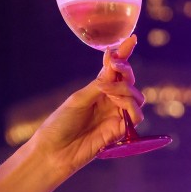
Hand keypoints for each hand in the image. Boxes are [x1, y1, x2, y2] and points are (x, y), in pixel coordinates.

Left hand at [29, 35, 145, 174]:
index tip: (131, 40)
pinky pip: (136, 115)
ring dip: (126, 90)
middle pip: (129, 82)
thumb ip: (99, 85)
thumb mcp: (77, 100)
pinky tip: (118, 107)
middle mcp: (108, 101)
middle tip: (115, 66)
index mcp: (96, 91)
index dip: (124, 55)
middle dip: (126, 71)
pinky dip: (130, 107)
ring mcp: (115, 115)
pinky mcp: (120, 131)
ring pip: (136, 97)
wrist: (53, 151)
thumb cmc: (59, 124)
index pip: (114, 71)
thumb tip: (114, 67)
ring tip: (108, 93)